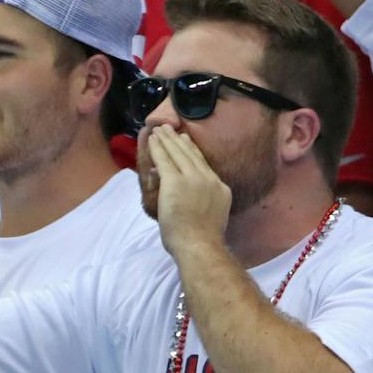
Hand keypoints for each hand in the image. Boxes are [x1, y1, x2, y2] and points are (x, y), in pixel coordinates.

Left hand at [147, 125, 232, 257]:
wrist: (200, 245)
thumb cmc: (202, 239)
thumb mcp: (212, 213)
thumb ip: (204, 200)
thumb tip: (192, 196)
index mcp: (219, 188)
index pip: (203, 163)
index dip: (192, 149)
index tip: (186, 139)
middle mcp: (208, 179)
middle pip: (190, 154)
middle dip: (178, 140)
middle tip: (170, 128)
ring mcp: (191, 179)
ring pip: (177, 153)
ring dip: (167, 139)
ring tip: (159, 129)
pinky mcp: (174, 181)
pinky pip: (164, 160)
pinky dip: (157, 148)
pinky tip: (152, 140)